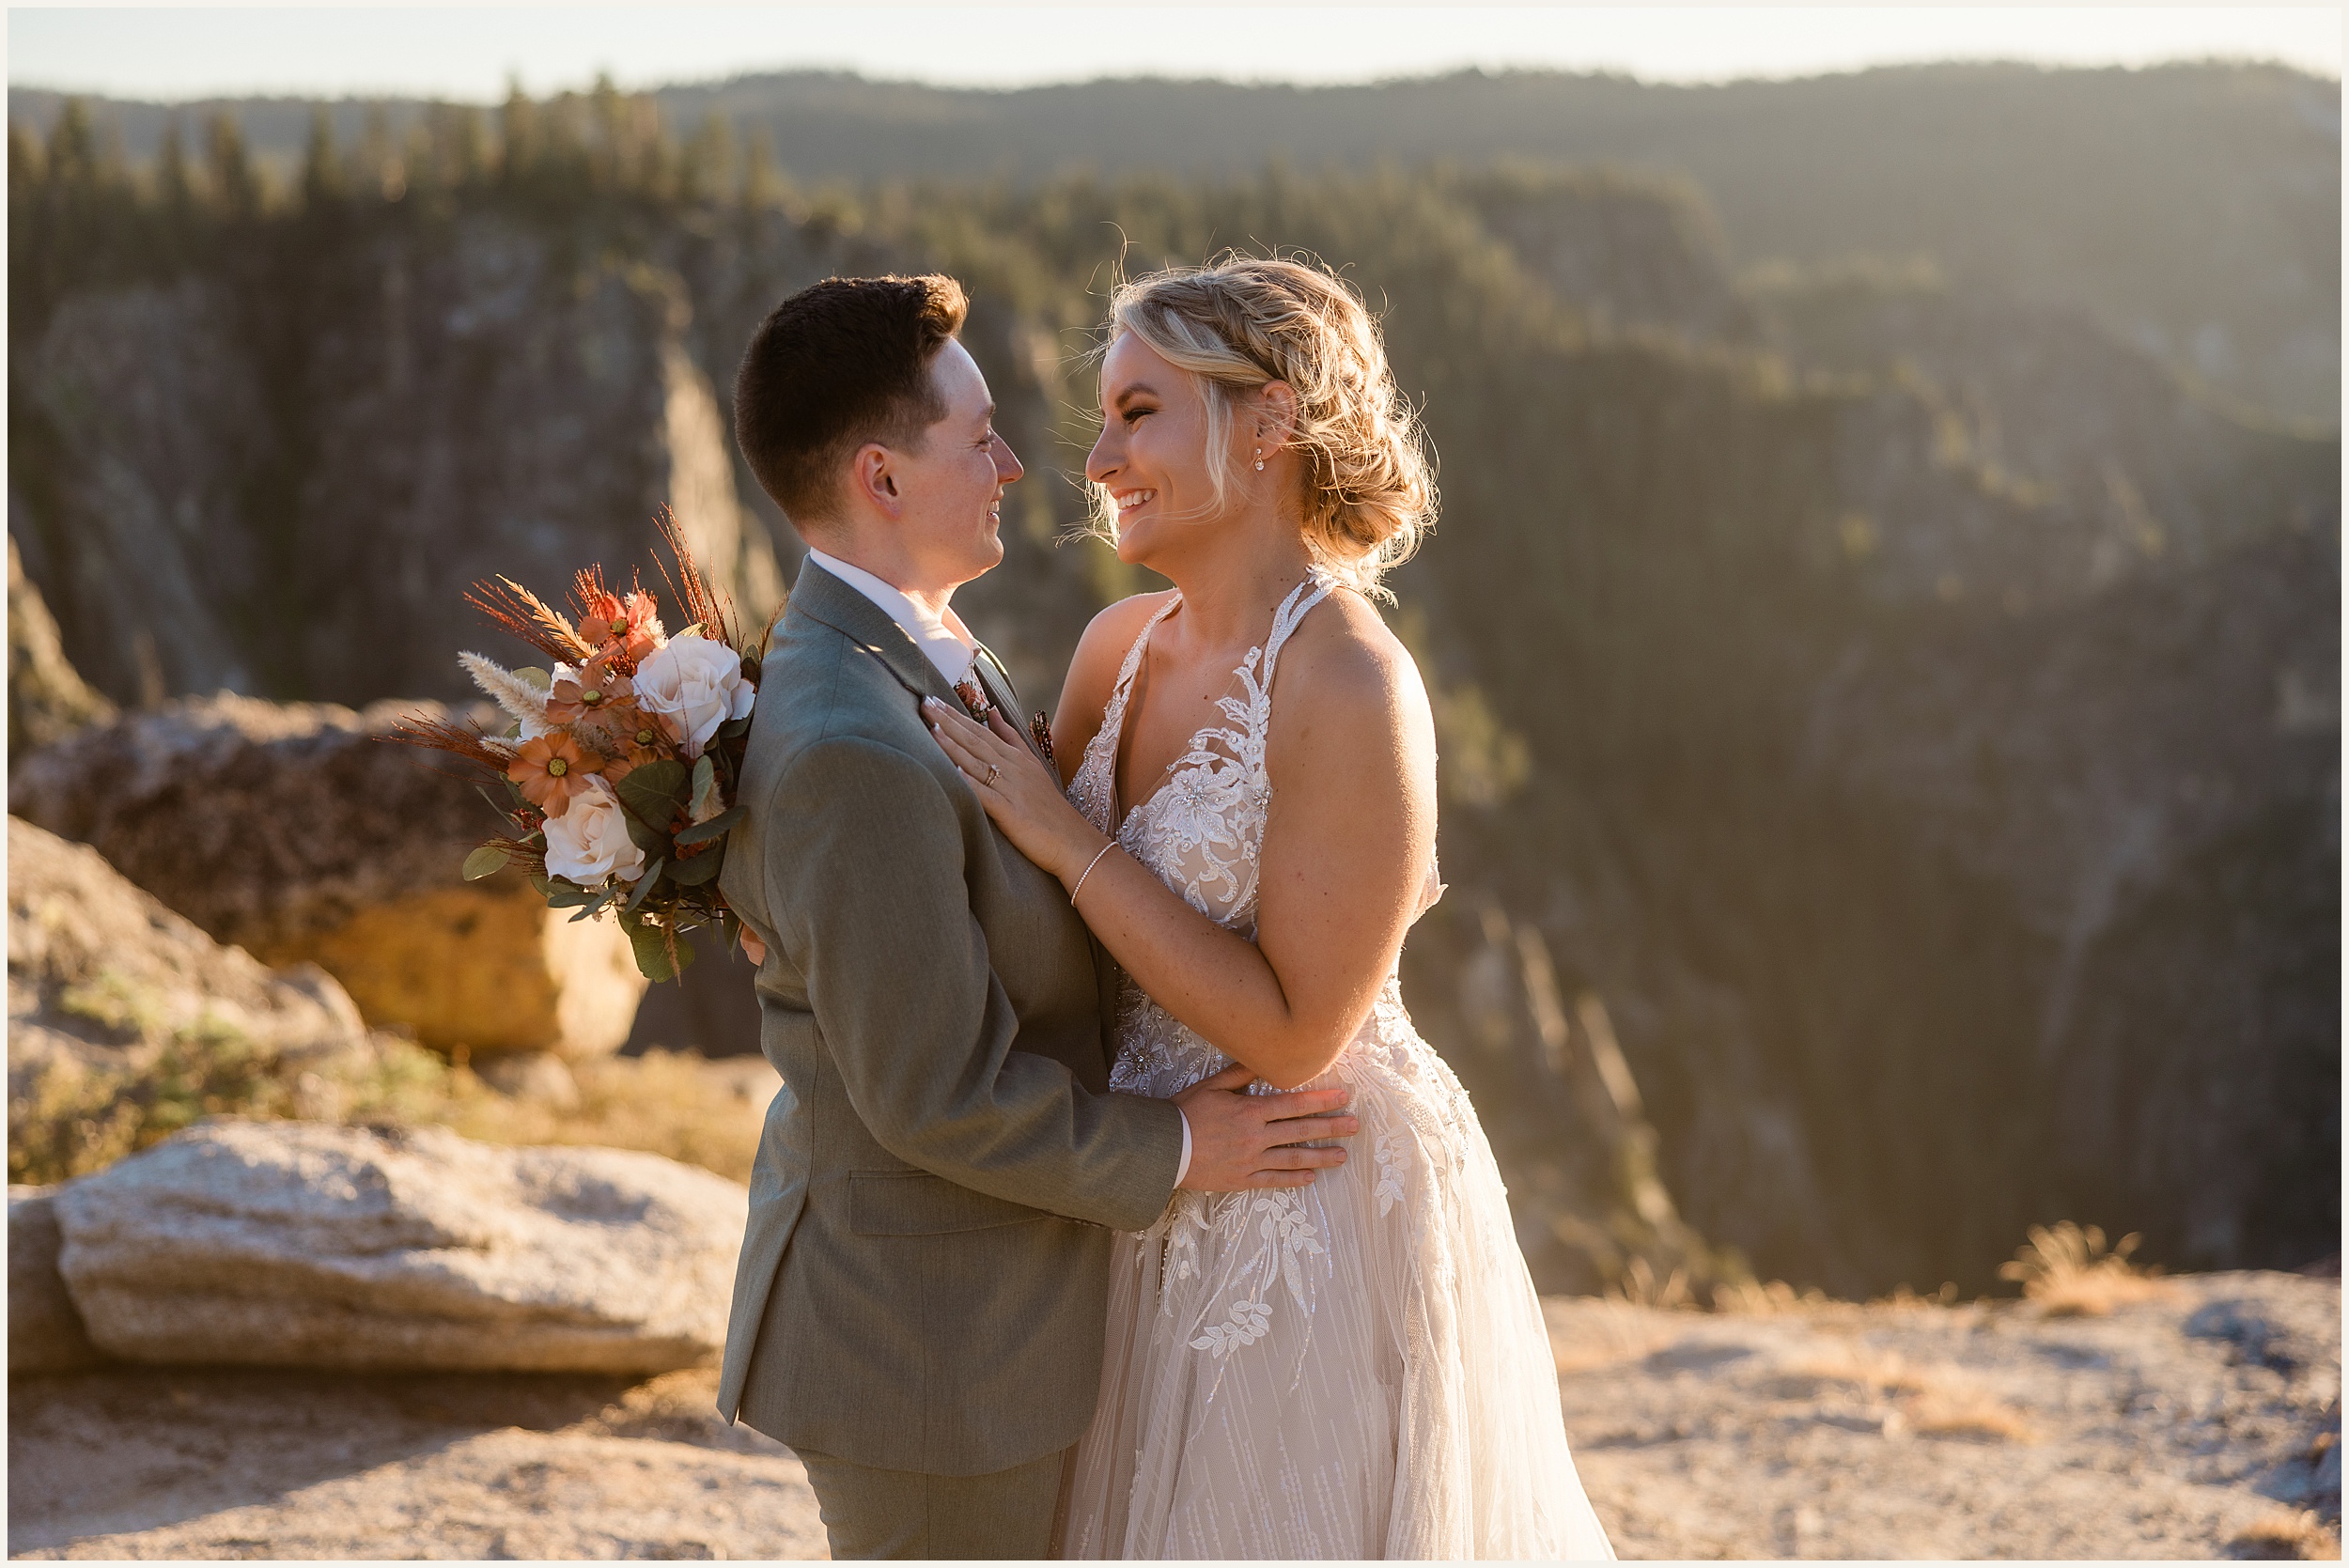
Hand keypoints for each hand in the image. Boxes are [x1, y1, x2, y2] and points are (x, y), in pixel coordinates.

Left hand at [924, 696, 1103, 881]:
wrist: (1073, 841)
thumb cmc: (1050, 808)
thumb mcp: (1033, 766)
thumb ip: (1011, 739)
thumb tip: (992, 712)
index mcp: (1016, 758)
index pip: (980, 731)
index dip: (956, 715)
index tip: (933, 699)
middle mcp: (1012, 769)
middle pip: (975, 740)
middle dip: (948, 721)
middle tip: (925, 702)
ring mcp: (1012, 789)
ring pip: (976, 762)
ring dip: (952, 745)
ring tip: (931, 727)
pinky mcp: (1011, 813)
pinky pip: (986, 795)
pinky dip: (969, 782)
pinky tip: (952, 770)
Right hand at [1173, 1063, 1356, 1190]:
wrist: (1162, 1148)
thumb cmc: (1185, 1113)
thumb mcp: (1212, 1085)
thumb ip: (1240, 1074)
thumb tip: (1264, 1059)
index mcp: (1250, 1111)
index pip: (1294, 1104)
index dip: (1321, 1100)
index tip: (1343, 1097)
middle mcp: (1256, 1136)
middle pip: (1301, 1131)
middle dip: (1331, 1127)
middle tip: (1355, 1126)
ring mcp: (1250, 1160)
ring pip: (1293, 1158)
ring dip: (1321, 1156)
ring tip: (1343, 1155)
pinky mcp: (1242, 1180)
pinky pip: (1273, 1180)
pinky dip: (1293, 1179)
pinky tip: (1311, 1178)